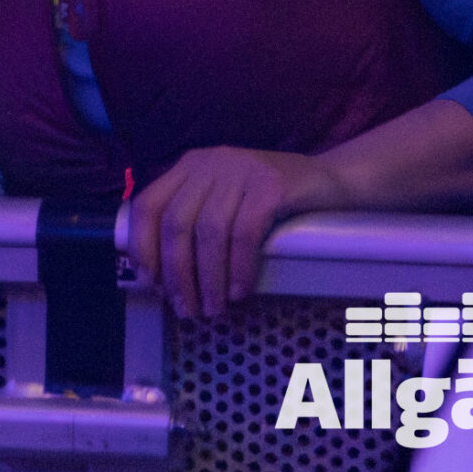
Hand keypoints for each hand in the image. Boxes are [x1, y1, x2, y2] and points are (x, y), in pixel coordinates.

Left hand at [128, 145, 349, 319]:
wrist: (330, 180)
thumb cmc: (270, 201)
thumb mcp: (224, 199)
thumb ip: (194, 220)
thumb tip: (162, 275)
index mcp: (189, 166)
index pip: (148, 204)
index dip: (142, 246)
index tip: (150, 284)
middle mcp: (209, 162)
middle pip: (176, 222)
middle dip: (176, 273)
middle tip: (186, 309)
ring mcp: (241, 170)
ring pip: (209, 232)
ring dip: (208, 278)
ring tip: (213, 309)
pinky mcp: (271, 185)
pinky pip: (245, 233)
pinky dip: (238, 267)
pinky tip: (240, 292)